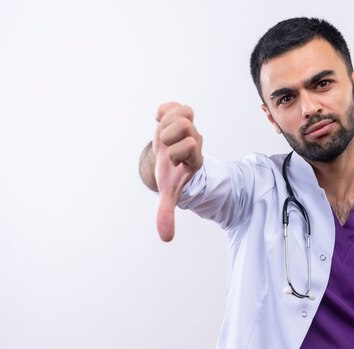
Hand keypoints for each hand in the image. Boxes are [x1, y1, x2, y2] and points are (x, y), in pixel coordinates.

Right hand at [153, 102, 203, 241]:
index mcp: (194, 159)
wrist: (172, 162)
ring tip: (164, 136)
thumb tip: (166, 238)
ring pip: (184, 112)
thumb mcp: (169, 193)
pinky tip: (159, 122)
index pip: (191, 146)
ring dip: (168, 122)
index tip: (174, 162)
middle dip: (171, 136)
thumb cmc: (171, 176)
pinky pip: (174, 104)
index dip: (178, 153)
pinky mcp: (180, 116)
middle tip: (167, 146)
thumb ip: (167, 213)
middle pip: (187, 126)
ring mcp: (189, 127)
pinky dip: (164, 110)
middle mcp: (194, 141)